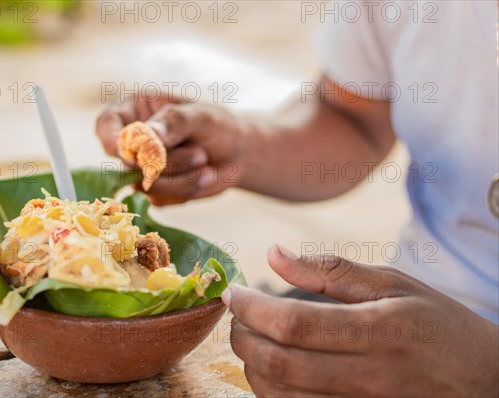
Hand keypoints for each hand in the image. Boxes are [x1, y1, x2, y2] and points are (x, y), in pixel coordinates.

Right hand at [95, 94, 253, 204]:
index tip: (130, 154)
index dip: (112, 141)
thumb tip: (148, 135)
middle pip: (129, 161)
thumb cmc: (215, 124)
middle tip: (200, 154)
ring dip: (181, 178)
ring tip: (206, 163)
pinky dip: (186, 190)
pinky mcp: (155, 190)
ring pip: (145, 184)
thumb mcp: (199, 116)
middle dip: (167, 162)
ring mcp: (141, 169)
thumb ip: (174, 122)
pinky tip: (204, 176)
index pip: (106, 126)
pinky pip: (161, 198)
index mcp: (134, 111)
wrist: (236, 151)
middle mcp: (132, 142)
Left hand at [222, 246, 498, 396]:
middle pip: (278, 362)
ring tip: (250, 336)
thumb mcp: (393, 284)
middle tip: (237, 314)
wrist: (483, 381)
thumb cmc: (438, 325)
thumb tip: (273, 253)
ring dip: (250, 364)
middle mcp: (367, 376)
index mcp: (378, 330)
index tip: (233, 292)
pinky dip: (271, 390)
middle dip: (241, 335)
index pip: (293, 323)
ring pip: (279, 395)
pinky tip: (272, 365)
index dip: (251, 308)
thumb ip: (329, 270)